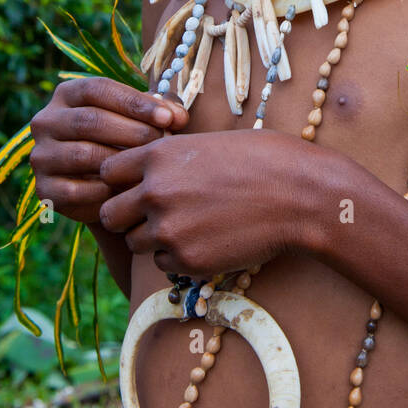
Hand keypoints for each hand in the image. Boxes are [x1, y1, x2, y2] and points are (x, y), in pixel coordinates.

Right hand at [28, 77, 188, 226]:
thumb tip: (177, 117)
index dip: (135, 102)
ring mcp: (41, 156)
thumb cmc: (126, 144)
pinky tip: (129, 189)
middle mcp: (46, 121)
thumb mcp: (140, 121)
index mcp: (67, 94)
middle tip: (163, 143)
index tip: (168, 118)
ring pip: (84, 154)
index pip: (98, 89)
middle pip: (90, 120)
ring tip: (149, 166)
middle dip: (133, 131)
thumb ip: (159, 112)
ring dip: (121, 161)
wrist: (105, 191)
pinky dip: (106, 191)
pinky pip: (77, 189)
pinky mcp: (44, 188)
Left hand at [98, 128, 323, 278]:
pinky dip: (178, 256)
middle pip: (110, 213)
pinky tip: (207, 241)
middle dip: (128, 216)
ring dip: (154, 238)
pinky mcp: (187, 259)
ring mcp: (168, 229)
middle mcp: (154, 192)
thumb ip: (170, 158)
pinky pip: (163, 263)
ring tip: (190, 226)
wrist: (301, 195)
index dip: (122, 180)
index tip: (139, 185)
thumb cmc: (263, 160)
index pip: (107, 172)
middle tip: (157, 214)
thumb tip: (146, 170)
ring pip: (135, 242)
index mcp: (157, 156)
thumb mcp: (208, 143)